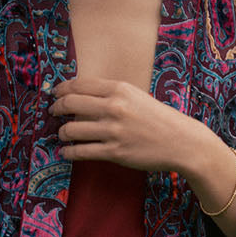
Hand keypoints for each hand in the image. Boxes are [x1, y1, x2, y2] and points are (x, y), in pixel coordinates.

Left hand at [49, 76, 235, 236]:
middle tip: (53, 112)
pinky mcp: (115, 152)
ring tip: (62, 134)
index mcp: (120, 89)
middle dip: (56, 108)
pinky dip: (69, 152)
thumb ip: (112, 94)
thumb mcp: (137, 96)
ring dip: (62, 132)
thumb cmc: (159, 118)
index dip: (61, 89)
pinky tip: (66, 152)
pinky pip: (81, 151)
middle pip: (70, 103)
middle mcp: (114, 107)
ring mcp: (113, 130)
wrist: (182, 142)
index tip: (55, 93)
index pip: (79, 84)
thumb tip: (82, 95)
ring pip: (71, 129)